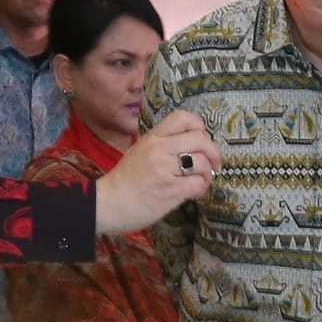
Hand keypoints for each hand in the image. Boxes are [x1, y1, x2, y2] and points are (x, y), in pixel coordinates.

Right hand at [93, 109, 219, 237]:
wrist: (107, 204)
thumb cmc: (124, 181)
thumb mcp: (138, 152)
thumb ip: (161, 146)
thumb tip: (188, 147)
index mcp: (152, 138)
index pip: (182, 117)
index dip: (199, 126)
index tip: (201, 139)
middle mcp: (159, 149)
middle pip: (200, 139)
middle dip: (213, 152)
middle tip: (214, 164)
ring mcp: (165, 170)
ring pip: (202, 162)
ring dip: (208, 173)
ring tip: (200, 181)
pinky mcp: (170, 191)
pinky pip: (198, 184)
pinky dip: (202, 188)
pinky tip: (194, 193)